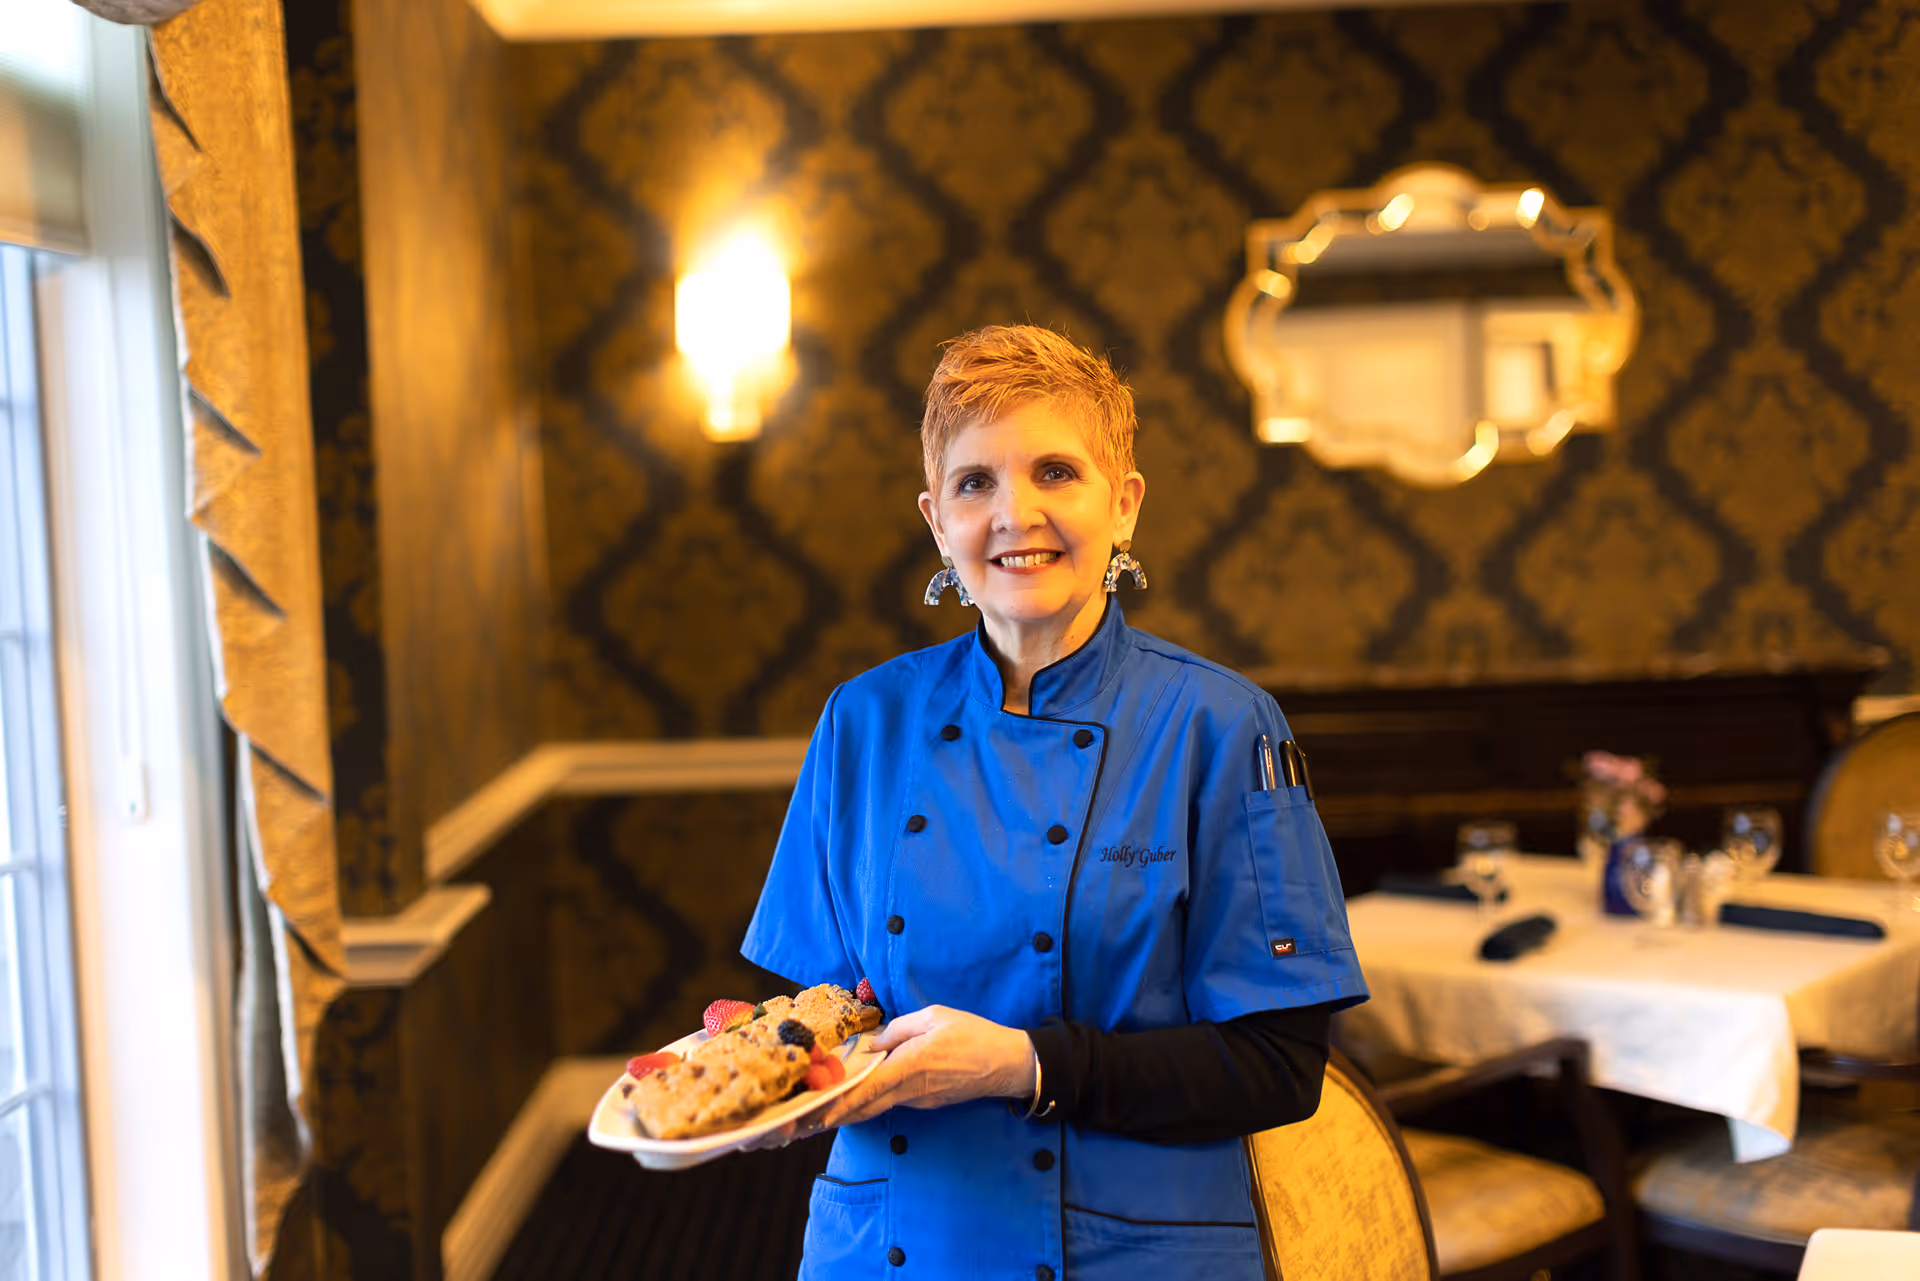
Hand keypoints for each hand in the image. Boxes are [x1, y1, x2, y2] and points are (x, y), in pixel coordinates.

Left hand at [814, 1005, 1035, 1130]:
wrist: (1007, 1063)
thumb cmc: (973, 1035)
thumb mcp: (935, 1016)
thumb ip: (899, 1028)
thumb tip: (873, 1042)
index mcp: (910, 1065)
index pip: (865, 1089)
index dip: (836, 1102)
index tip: (811, 1113)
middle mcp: (910, 1090)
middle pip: (864, 1107)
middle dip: (832, 1115)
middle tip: (801, 1122)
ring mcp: (919, 1100)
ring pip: (876, 1106)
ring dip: (847, 1110)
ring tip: (817, 1112)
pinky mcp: (926, 1101)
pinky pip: (891, 1101)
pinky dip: (869, 1102)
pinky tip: (854, 1096)